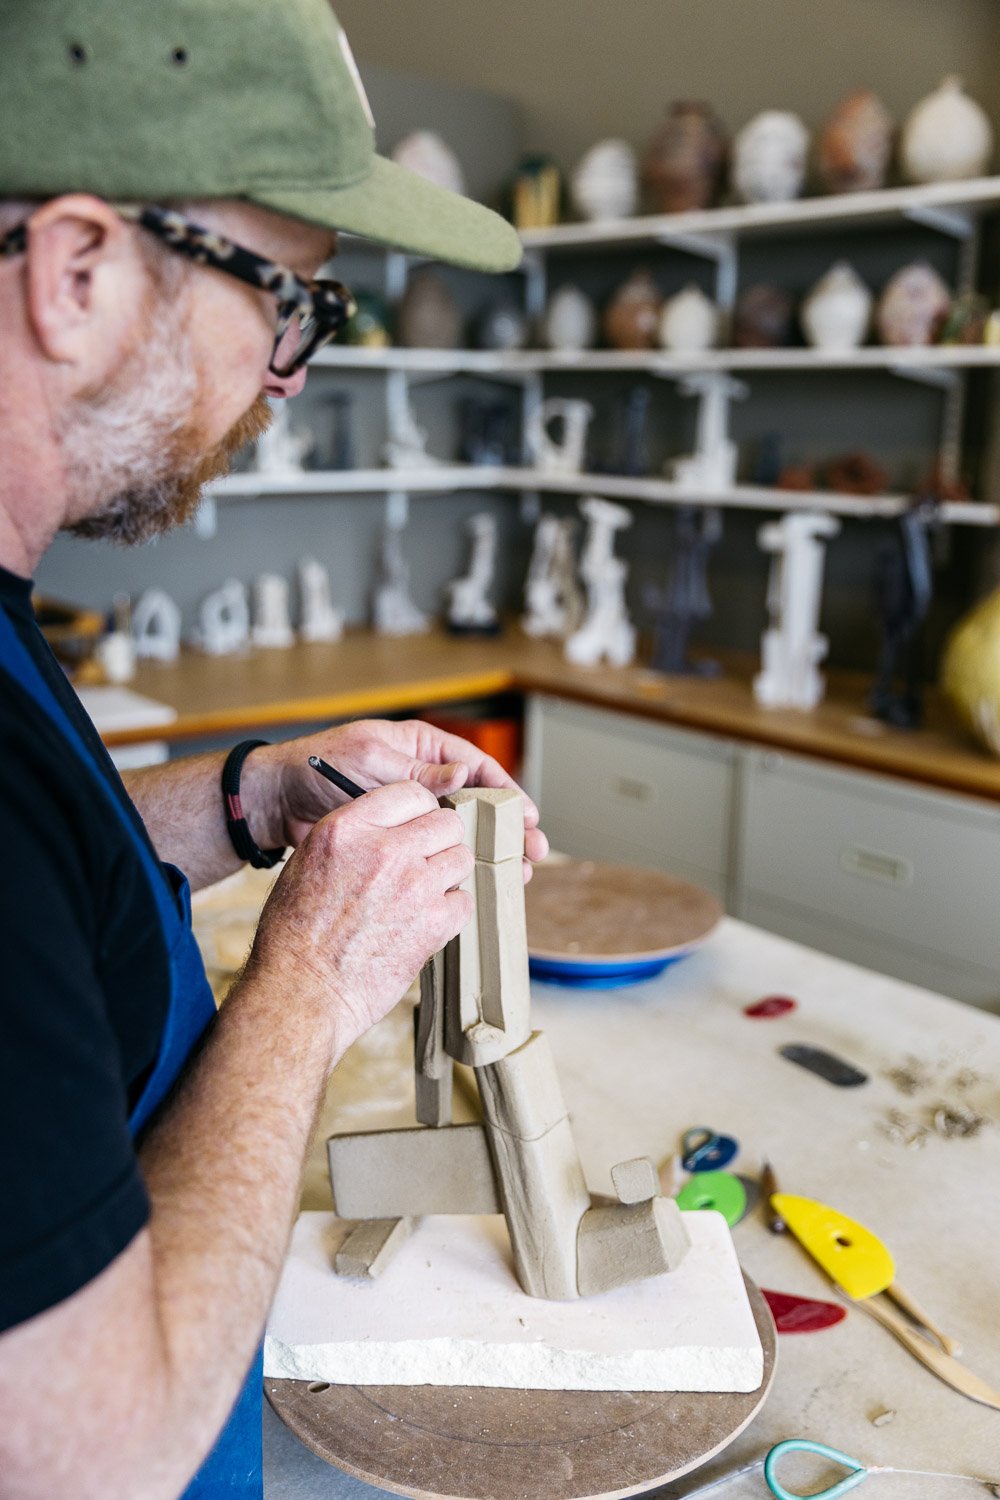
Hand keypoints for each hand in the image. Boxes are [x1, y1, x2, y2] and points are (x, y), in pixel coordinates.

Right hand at [243, 781, 473, 1059]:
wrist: (301, 991)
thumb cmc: (294, 932)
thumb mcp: (308, 861)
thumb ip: (353, 836)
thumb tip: (389, 826)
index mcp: (348, 828)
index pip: (411, 793)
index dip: (419, 811)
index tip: (416, 828)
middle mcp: (385, 850)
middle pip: (447, 822)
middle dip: (439, 841)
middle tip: (424, 864)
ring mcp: (414, 886)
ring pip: (462, 858)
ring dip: (447, 874)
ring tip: (422, 895)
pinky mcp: (434, 923)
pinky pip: (464, 901)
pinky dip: (451, 911)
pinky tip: (426, 922)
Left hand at [252, 719, 547, 877]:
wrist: (278, 802)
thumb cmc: (318, 767)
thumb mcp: (370, 760)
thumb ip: (416, 771)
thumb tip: (463, 777)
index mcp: (421, 749)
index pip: (476, 768)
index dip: (505, 791)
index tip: (527, 815)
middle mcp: (423, 779)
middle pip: (478, 804)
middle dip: (508, 828)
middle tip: (535, 852)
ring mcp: (411, 813)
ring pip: (461, 833)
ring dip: (489, 852)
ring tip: (517, 875)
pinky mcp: (397, 842)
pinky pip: (434, 854)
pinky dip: (456, 868)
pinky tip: (476, 886)